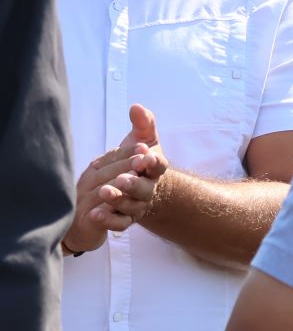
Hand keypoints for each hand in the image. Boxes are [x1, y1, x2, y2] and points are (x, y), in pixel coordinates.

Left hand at [63, 106, 168, 253]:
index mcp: (154, 169)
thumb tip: (136, 106)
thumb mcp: (143, 139)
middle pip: (144, 188)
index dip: (153, 162)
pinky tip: (96, 215)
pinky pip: (119, 223)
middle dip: (134, 184)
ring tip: (105, 193)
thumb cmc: (139, 160)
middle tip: (123, 179)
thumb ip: (143, 123)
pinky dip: (109, 220)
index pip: (158, 166)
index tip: (145, 156)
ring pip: (130, 206)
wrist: (137, 187)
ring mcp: (138, 205)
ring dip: (119, 200)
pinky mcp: (125, 218)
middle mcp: (148, 189)